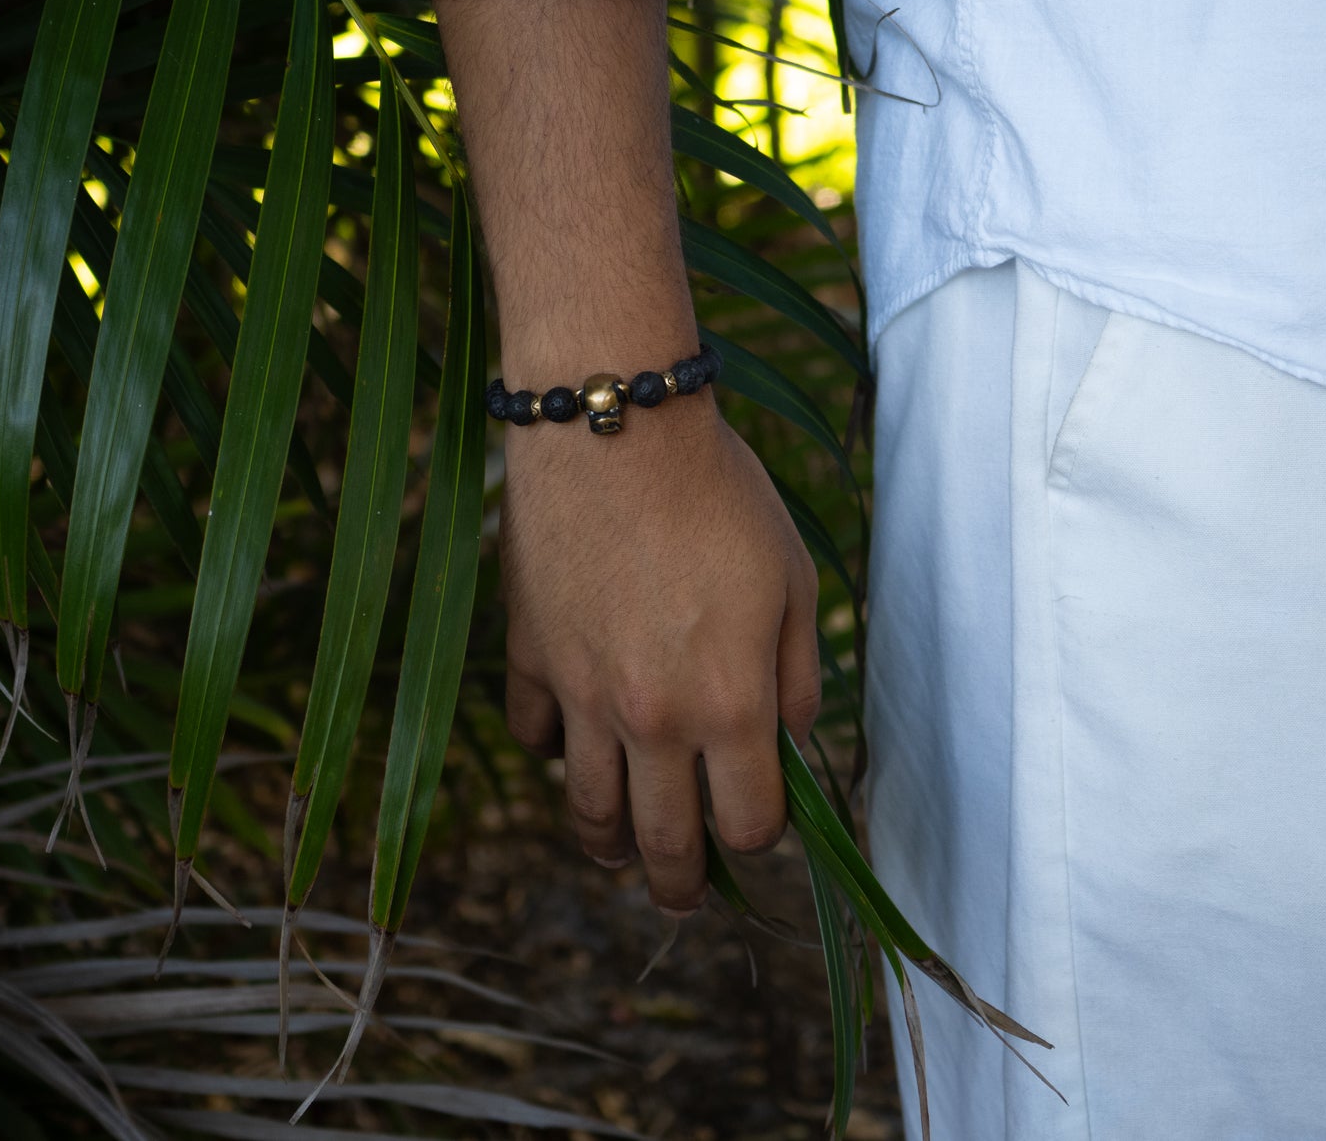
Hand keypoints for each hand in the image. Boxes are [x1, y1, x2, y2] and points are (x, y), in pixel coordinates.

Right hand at [500, 387, 821, 914]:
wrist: (615, 431)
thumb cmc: (719, 495)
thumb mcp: (793, 578)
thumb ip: (797, 673)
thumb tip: (792, 736)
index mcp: (730, 707)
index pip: (747, 824)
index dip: (760, 838)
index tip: (759, 825)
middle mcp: (652, 720)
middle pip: (663, 843)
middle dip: (682, 884)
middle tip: (685, 893)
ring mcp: (581, 695)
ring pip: (588, 810)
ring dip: (608, 847)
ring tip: (618, 857)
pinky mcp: (528, 656)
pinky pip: (533, 734)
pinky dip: (552, 750)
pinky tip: (569, 741)